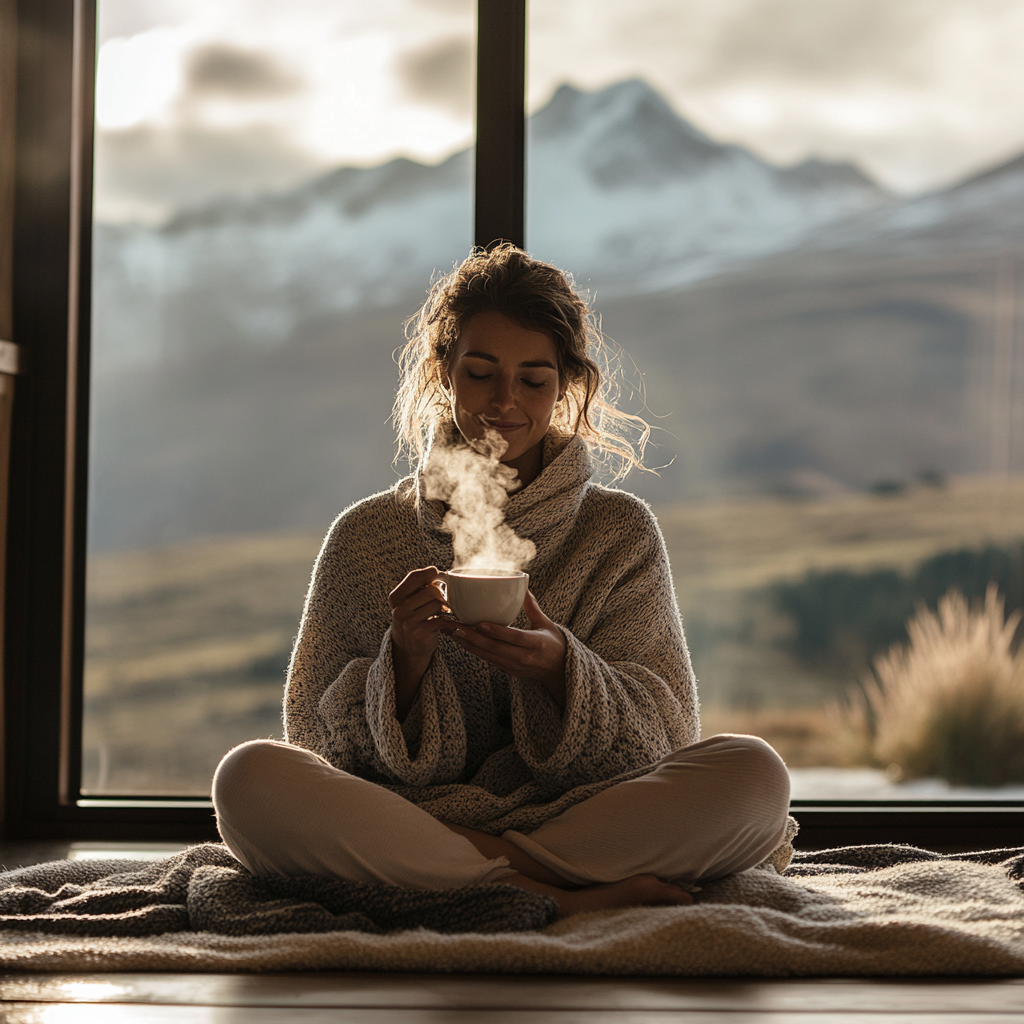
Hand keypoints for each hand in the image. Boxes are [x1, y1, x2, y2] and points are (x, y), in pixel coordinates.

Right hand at [389, 566, 449, 718]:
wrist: (409, 647)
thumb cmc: (414, 618)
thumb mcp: (410, 600)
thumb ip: (420, 585)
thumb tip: (435, 571)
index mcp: (396, 597)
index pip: (414, 576)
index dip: (429, 574)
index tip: (436, 577)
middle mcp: (399, 609)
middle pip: (430, 590)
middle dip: (440, 594)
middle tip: (442, 601)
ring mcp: (408, 621)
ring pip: (437, 604)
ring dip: (444, 608)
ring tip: (442, 612)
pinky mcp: (419, 632)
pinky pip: (441, 619)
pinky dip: (447, 621)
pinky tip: (445, 623)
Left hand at [448, 590, 567, 706]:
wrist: (560, 672)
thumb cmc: (555, 644)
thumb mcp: (546, 623)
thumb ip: (532, 606)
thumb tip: (522, 585)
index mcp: (535, 643)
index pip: (514, 638)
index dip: (496, 631)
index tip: (480, 623)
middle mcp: (523, 657)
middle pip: (494, 648)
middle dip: (471, 637)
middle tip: (454, 625)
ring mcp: (514, 666)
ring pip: (487, 655)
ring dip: (467, 644)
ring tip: (451, 631)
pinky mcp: (507, 671)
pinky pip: (488, 660)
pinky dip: (473, 650)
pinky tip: (460, 640)